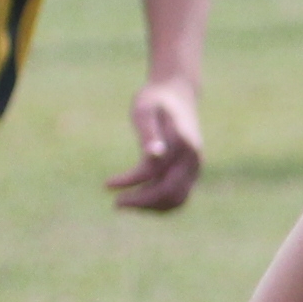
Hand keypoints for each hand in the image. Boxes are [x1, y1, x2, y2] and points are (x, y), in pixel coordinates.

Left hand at [106, 73, 204, 212]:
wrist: (178, 94)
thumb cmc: (155, 100)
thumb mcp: (145, 109)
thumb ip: (149, 131)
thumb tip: (155, 154)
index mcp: (182, 142)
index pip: (155, 170)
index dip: (130, 181)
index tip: (108, 185)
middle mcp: (193, 158)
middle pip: (170, 193)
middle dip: (142, 202)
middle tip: (116, 204)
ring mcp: (195, 167)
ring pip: (177, 200)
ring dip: (151, 207)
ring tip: (125, 203)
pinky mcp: (192, 173)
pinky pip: (179, 197)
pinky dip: (160, 204)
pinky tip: (139, 198)